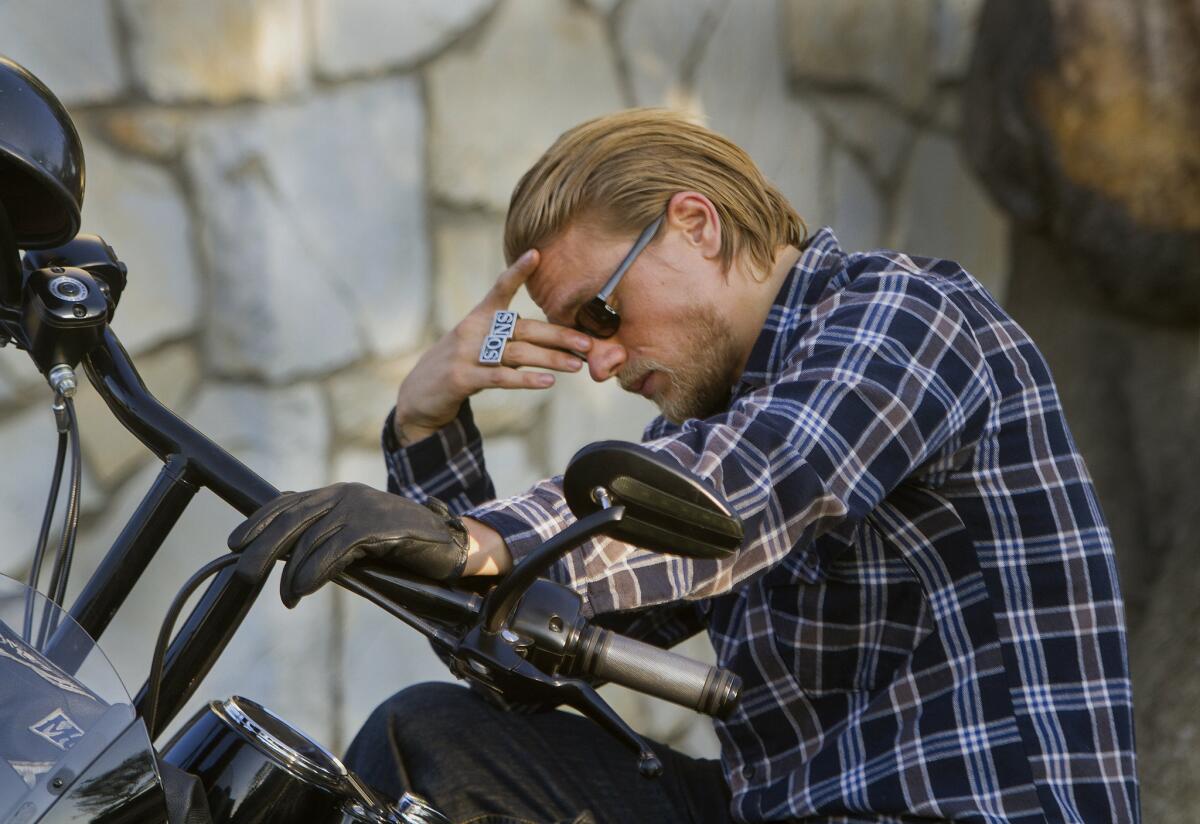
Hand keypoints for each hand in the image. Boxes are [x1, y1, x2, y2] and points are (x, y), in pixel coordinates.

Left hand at [227, 484, 469, 607]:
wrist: (448, 543)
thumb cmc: (403, 545)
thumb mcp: (359, 537)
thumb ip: (330, 538)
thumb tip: (291, 559)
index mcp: (338, 493)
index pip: (288, 502)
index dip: (259, 521)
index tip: (235, 542)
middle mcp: (345, 494)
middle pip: (291, 519)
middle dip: (262, 548)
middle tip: (245, 574)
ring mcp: (359, 507)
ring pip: (309, 539)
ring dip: (291, 573)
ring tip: (286, 597)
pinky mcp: (374, 525)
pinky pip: (333, 550)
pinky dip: (314, 572)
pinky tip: (304, 588)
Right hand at [393, 249, 592, 442]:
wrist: (420, 394)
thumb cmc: (461, 365)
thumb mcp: (479, 344)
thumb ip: (510, 339)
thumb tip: (555, 339)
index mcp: (478, 318)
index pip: (499, 289)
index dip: (517, 272)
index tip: (536, 254)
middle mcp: (472, 330)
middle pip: (522, 329)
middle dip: (558, 335)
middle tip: (587, 342)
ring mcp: (466, 354)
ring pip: (517, 353)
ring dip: (550, 359)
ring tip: (577, 365)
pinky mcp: (462, 378)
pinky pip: (500, 377)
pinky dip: (525, 379)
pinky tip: (547, 382)